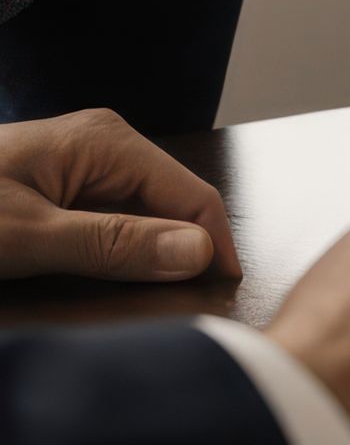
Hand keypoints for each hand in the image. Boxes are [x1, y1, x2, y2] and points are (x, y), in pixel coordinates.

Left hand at [0, 109, 237, 280]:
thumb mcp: (28, 235)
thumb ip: (113, 245)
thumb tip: (200, 253)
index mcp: (106, 141)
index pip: (193, 193)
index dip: (215, 245)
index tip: (225, 293)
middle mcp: (105, 143)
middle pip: (173, 202)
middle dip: (186, 249)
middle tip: (195, 302)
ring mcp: (85, 162)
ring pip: (146, 212)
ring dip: (155, 250)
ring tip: (167, 294)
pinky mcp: (66, 184)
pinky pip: (117, 216)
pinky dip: (126, 246)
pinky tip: (123, 274)